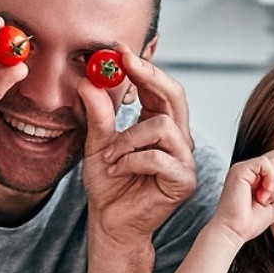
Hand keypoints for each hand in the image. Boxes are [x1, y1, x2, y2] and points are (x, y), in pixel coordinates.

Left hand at [80, 48, 196, 241]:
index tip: (120, 50)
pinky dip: (132, 160)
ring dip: (129, 138)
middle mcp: (179, 139)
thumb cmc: (109, 185)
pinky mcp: (184, 181)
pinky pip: (159, 158)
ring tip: (110, 156)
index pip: (160, 88)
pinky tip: (118, 170)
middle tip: (124, 64)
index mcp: (161, 125)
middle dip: (149, 77)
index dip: (144, 67)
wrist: (111, 223)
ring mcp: (185, 160)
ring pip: (163, 127)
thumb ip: (98, 114)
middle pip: (175, 96)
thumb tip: (88, 81)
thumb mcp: (97, 143)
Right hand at [211, 147, 273, 244]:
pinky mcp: (240, 169)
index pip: (271, 160)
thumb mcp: (273, 212)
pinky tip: (263, 193)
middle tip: (266, 201)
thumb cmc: (248, 223)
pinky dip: (269, 178)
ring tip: (263, 199)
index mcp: (252, 178)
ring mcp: (242, 168)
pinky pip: (264, 163)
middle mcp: (246, 171)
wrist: (233, 231)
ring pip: (271, 163)